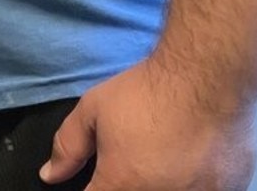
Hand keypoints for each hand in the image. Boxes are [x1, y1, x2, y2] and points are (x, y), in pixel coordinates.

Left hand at [39, 57, 255, 189]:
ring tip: (168, 152)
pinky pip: (207, 190)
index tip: (108, 173)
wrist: (208, 77)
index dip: (99, 185)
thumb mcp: (95, 109)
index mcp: (122, 188)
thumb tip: (49, 175)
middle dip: (133, 181)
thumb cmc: (147, 93)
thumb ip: (69, 145)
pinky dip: (198, 180)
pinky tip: (197, 157)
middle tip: (143, 154)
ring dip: (167, 180)